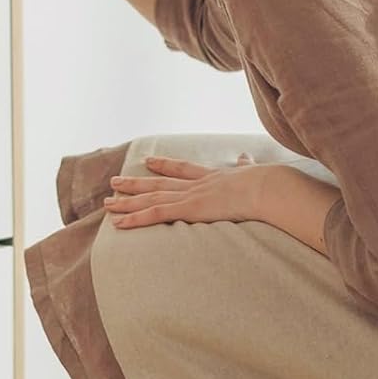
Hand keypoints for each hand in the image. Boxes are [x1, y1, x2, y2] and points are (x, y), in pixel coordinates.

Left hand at [104, 153, 269, 229]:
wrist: (270, 187)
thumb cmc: (269, 183)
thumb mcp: (255, 170)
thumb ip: (247, 165)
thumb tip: (246, 155)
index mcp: (213, 177)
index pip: (183, 170)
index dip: (165, 166)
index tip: (150, 162)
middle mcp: (196, 185)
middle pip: (159, 184)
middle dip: (136, 183)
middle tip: (115, 181)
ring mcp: (191, 196)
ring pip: (151, 199)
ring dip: (127, 201)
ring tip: (106, 202)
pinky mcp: (189, 209)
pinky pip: (155, 215)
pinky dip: (135, 219)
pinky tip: (118, 223)